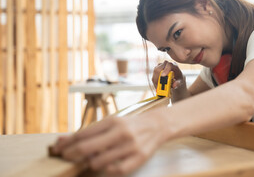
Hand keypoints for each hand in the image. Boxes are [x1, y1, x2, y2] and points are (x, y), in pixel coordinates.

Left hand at [52, 113, 166, 175]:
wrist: (157, 125)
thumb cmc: (130, 125)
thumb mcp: (112, 122)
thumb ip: (90, 131)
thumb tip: (63, 139)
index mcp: (113, 121)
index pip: (83, 134)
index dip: (67, 143)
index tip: (58, 149)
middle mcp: (121, 132)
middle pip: (87, 147)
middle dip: (71, 154)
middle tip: (66, 157)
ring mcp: (130, 146)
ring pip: (99, 162)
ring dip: (90, 163)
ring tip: (90, 160)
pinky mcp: (139, 157)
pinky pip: (117, 171)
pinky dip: (107, 170)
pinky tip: (105, 166)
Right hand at [152, 60, 185, 89]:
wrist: (176, 76)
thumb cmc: (178, 78)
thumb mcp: (180, 81)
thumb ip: (178, 83)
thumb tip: (174, 85)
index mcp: (173, 65)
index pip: (169, 65)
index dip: (166, 70)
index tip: (163, 76)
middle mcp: (166, 64)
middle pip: (159, 67)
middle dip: (158, 77)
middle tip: (158, 85)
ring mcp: (160, 66)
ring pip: (155, 71)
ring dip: (155, 80)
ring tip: (158, 87)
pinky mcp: (157, 69)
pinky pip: (154, 74)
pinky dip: (154, 81)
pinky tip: (157, 85)